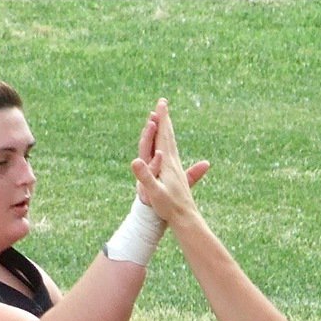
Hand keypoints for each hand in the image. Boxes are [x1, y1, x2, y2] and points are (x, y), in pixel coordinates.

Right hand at [133, 99, 209, 218]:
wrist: (185, 218)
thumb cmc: (169, 206)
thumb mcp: (153, 191)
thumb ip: (144, 175)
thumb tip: (135, 160)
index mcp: (167, 163)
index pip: (163, 136)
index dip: (161, 120)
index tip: (160, 104)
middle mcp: (173, 162)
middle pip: (169, 136)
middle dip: (165, 119)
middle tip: (163, 102)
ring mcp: (176, 168)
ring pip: (171, 143)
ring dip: (167, 129)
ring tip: (165, 119)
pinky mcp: (177, 174)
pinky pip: (172, 153)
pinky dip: (169, 144)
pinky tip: (168, 145)